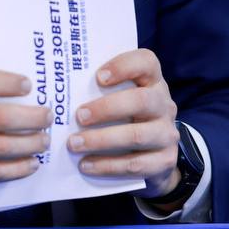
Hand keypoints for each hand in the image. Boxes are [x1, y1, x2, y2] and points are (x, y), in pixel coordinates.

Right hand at [0, 69, 52, 192]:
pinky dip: (16, 169)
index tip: (27, 85)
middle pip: (0, 119)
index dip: (7, 82)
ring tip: (43, 140)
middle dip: (32, 118)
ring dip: (30, 144)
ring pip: (1, 148)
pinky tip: (28, 163)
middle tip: (47, 116)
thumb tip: (10, 87)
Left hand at [67, 48, 181, 199]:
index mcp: (152, 81)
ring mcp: (167, 134)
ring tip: (74, 143)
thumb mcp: (121, 99)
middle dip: (106, 108)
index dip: (123, 66)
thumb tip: (62, 89)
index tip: (98, 76)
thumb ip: (101, 90)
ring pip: (136, 135)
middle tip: (79, 116)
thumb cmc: (127, 118)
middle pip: (141, 101)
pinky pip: (135, 164)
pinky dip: (107, 165)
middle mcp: (164, 104)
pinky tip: (86, 164)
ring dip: (101, 140)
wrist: (155, 158)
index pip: (147, 62)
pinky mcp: (165, 161)